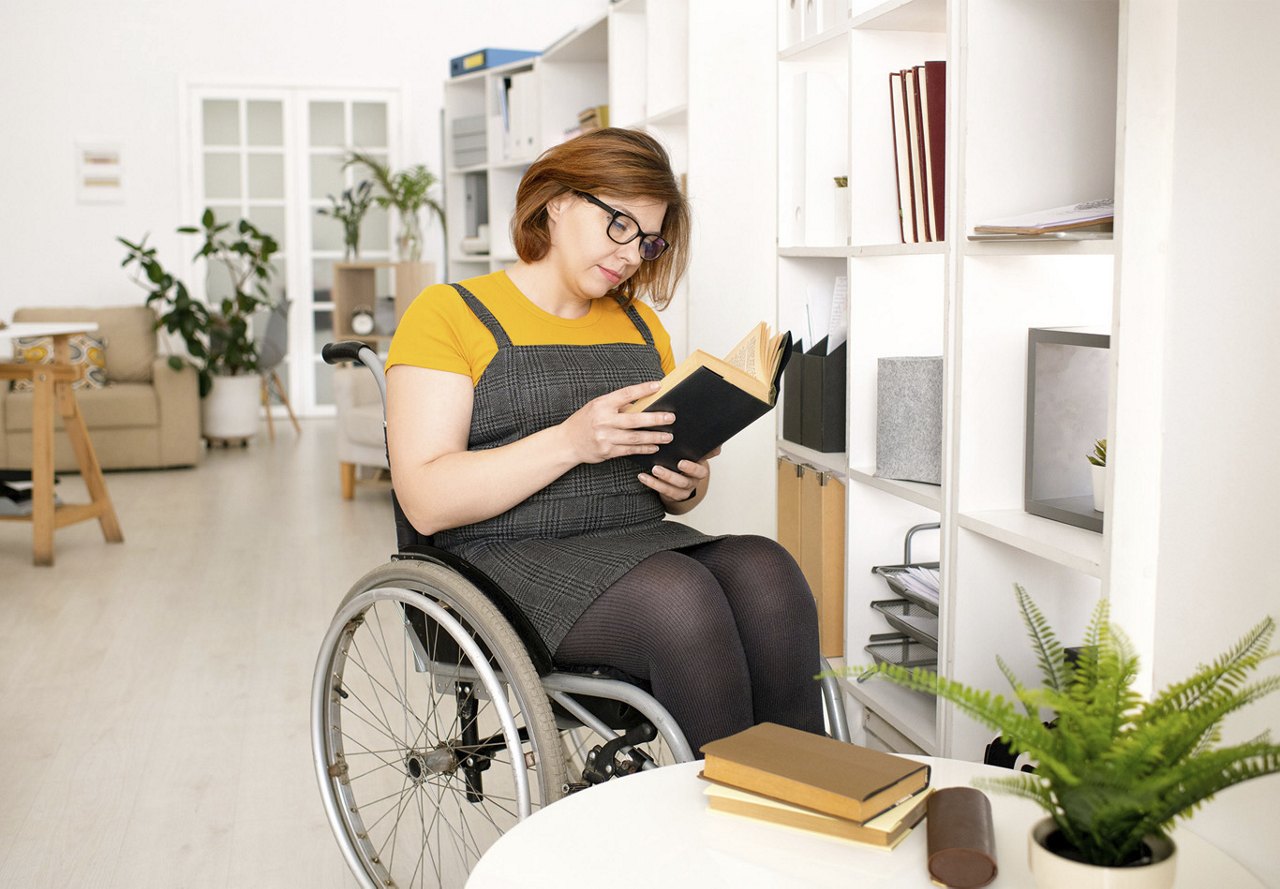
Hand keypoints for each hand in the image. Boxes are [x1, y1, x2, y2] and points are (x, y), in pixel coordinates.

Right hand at [561, 380, 675, 464]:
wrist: (567, 442)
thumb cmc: (585, 421)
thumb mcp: (597, 407)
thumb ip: (617, 405)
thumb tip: (642, 403)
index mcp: (602, 404)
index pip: (626, 394)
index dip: (643, 389)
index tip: (658, 386)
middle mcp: (604, 420)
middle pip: (635, 420)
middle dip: (655, 419)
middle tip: (671, 417)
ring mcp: (605, 437)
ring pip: (635, 438)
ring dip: (654, 437)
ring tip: (668, 436)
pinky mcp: (607, 451)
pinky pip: (630, 450)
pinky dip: (644, 448)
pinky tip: (654, 446)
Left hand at [639, 448, 719, 501]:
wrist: (682, 477)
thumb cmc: (684, 459)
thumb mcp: (692, 451)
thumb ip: (698, 446)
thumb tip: (711, 441)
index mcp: (700, 467)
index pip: (700, 468)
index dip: (692, 467)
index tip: (680, 462)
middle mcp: (694, 480)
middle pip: (686, 480)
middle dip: (673, 475)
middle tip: (658, 468)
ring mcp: (685, 489)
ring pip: (675, 488)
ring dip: (663, 479)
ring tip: (653, 470)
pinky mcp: (675, 495)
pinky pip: (664, 492)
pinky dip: (653, 484)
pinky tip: (643, 476)